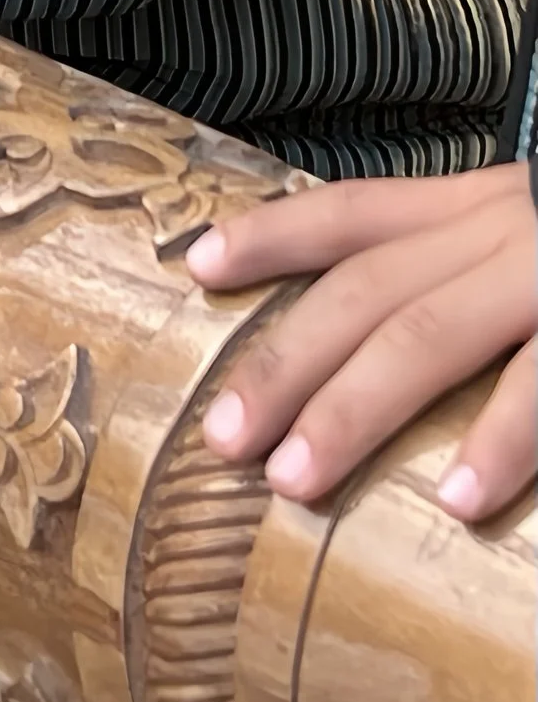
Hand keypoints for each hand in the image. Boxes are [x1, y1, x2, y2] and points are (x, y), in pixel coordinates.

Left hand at [188, 163, 536, 519]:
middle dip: (284, 362)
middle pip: (365, 292)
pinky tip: (454, 498)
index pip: (354, 211)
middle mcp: (506, 226)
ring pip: (429, 335)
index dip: (272, 234)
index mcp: (483, 204)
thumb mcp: (533, 230)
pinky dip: (502, 439)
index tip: (197, 266)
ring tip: (295, 480)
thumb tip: (376, 336)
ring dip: (354, 409)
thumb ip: (466, 264)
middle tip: (220, 435)